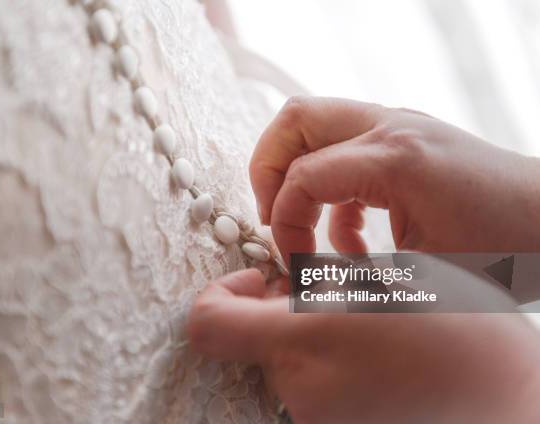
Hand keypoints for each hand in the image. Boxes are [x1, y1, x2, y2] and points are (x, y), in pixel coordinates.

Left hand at [187, 269, 539, 422]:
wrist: (511, 404)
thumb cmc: (459, 338)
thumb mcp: (386, 284)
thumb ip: (319, 281)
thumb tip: (279, 286)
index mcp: (303, 346)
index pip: (208, 321)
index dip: (222, 291)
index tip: (261, 276)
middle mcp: (300, 394)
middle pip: (255, 341)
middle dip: (280, 309)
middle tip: (326, 290)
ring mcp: (319, 420)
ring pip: (287, 363)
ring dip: (309, 334)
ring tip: (362, 316)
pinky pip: (312, 389)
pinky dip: (327, 362)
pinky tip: (371, 346)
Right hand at [249, 97, 539, 260]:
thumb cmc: (504, 251)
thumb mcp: (426, 278)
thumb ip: (354, 276)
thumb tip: (303, 287)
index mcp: (395, 158)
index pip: (302, 176)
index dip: (284, 224)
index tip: (297, 265)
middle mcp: (391, 127)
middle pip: (295, 120)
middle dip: (268, 172)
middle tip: (274, 219)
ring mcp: (398, 126)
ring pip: (313, 125)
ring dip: (297, 176)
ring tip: (307, 232)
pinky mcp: (404, 139)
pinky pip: (342, 149)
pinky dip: (332, 191)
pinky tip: (354, 239)